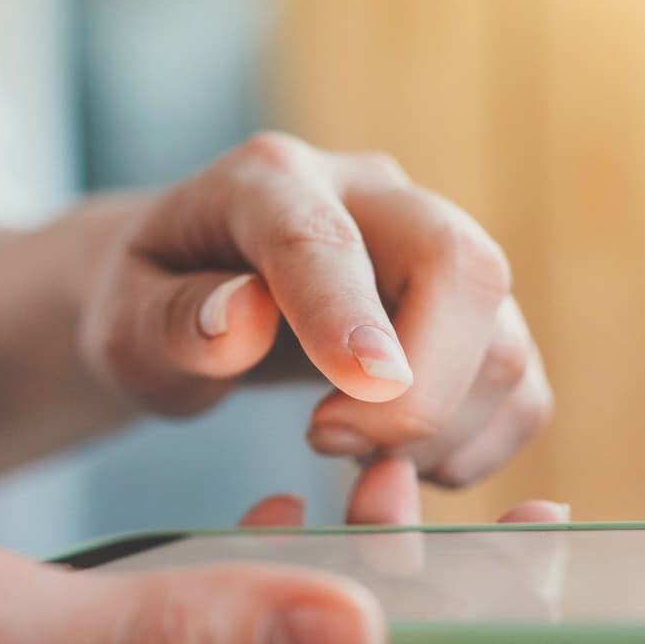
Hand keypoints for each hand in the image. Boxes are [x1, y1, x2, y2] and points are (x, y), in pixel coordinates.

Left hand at [77, 132, 551, 485]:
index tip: (357, 395)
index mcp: (269, 180)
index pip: (324, 236)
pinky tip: (391, 462)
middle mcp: (372, 196)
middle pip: (462, 268)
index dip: (346, 313)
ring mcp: (435, 249)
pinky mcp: (474, 315)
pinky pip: (520, 392)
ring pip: (504, 344)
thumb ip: (174, 321)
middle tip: (327, 443)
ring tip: (342, 453)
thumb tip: (242, 322)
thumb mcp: (124, 322)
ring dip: (437, 433)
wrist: (186, 291)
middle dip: (420, 386)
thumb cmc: (152, 305)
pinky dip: (471, 449)